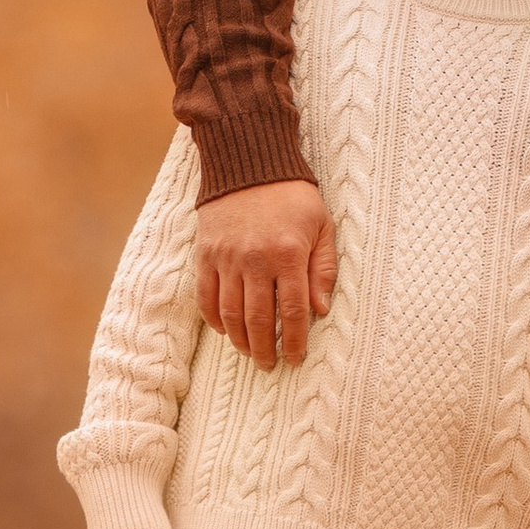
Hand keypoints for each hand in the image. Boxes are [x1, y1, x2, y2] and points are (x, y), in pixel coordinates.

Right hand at [195, 179, 337, 370]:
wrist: (250, 163)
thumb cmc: (292, 197)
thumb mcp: (322, 227)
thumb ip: (324, 269)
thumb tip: (322, 310)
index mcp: (289, 255)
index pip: (293, 312)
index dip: (294, 341)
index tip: (295, 358)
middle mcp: (256, 260)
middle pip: (259, 319)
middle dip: (265, 349)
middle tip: (270, 365)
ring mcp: (227, 258)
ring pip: (230, 313)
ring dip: (240, 340)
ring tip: (250, 353)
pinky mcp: (205, 254)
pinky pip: (206, 296)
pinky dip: (214, 318)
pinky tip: (225, 330)